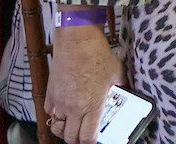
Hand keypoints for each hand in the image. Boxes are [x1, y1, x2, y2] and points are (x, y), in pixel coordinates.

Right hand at [46, 24, 123, 143]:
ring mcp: (60, 102)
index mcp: (93, 105)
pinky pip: (50, 112)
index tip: (94, 142)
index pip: (88, 137)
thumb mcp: (117, 72)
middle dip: (77, 140)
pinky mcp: (50, 94)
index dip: (91, 143)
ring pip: (58, 127)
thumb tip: (125, 89)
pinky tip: (63, 109)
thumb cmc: (97, 55)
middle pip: (71, 138)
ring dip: (64, 129)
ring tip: (72, 125)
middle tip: (83, 136)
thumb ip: (120, 85)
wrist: (77, 42)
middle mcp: (75, 108)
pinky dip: (56, 115)